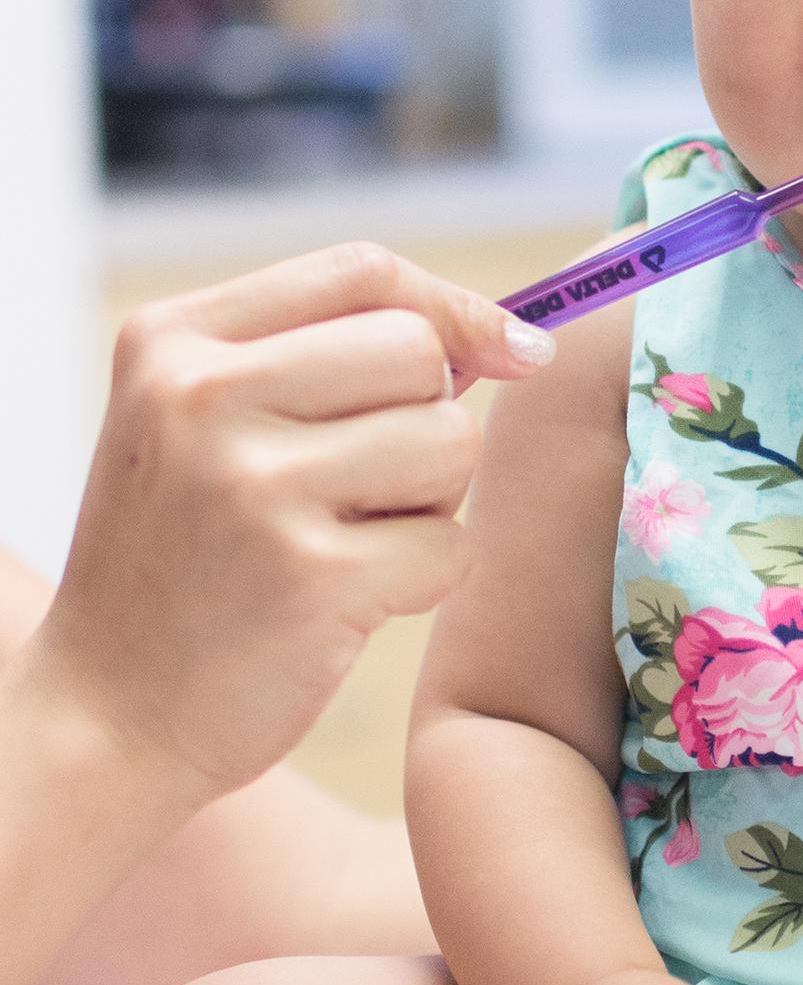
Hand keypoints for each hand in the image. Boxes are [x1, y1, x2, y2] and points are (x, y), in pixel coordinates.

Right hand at [37, 245, 555, 801]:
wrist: (108, 713)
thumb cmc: (186, 562)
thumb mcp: (202, 428)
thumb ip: (324, 362)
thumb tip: (513, 342)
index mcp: (174, 341)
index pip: (360, 271)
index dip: (453, 306)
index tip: (510, 351)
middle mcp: (202, 396)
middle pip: (418, 353)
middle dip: (430, 419)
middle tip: (370, 488)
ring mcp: (254, 485)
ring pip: (449, 443)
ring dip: (429, 504)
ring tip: (347, 544)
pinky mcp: (310, 576)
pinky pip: (450, 546)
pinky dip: (423, 581)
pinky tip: (347, 605)